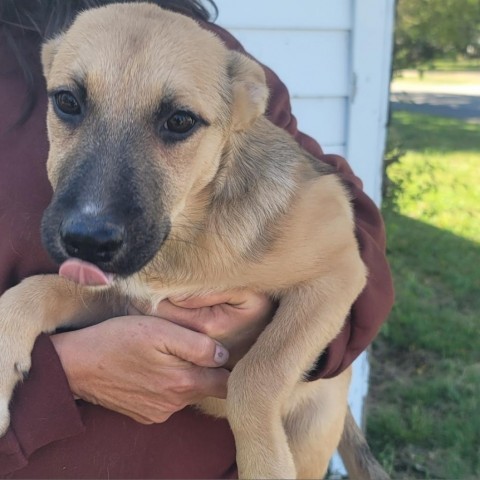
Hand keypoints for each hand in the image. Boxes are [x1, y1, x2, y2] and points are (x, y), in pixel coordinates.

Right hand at [51, 290, 273, 423]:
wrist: (77, 364)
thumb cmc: (119, 339)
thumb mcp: (161, 331)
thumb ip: (197, 345)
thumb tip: (224, 356)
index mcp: (183, 382)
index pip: (227, 384)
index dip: (235, 369)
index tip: (238, 353)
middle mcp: (174, 403)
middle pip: (208, 387)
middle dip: (210, 370)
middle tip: (202, 347)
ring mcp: (158, 412)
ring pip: (187, 392)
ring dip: (186, 376)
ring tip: (171, 354)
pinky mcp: (144, 414)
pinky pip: (168, 400)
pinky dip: (168, 385)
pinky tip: (153, 368)